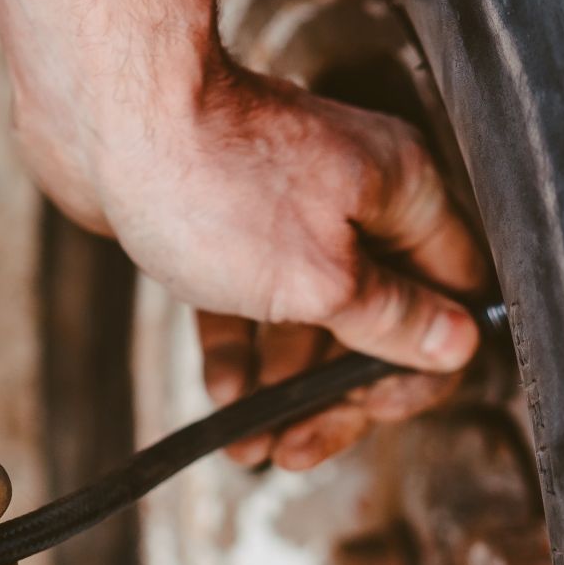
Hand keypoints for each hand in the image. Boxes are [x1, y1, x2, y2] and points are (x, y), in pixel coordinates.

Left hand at [92, 70, 486, 469]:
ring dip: (284, 388)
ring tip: (250, 446)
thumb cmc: (214, 182)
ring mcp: (286, 212)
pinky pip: (246, 302)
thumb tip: (457, 346)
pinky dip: (239, 351)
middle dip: (338, 395)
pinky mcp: (224, 224)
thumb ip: (391, 320)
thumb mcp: (320, 278)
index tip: (371, 410)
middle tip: (297, 449)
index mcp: (403, 197)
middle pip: (376, 321)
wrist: (106, 114)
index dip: (419, 367)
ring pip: (307, 319)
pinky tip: (222, 398)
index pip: (449, 300)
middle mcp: (355, 199)